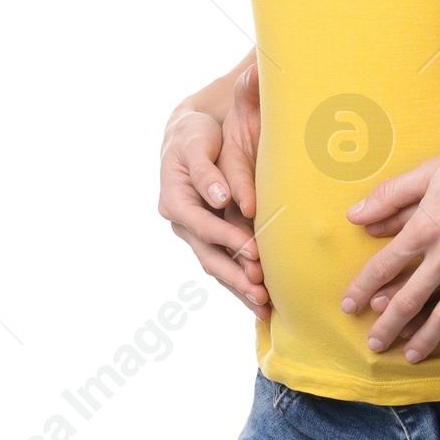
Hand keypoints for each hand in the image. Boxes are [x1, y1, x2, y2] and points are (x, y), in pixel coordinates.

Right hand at [159, 63, 270, 317]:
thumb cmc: (194, 136)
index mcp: (174, 201)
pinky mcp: (210, 235)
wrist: (190, 133)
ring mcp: (196, 232)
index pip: (202, 226)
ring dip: (239, 288)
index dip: (227, 239)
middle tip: (260, 291)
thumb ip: (206, 172)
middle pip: (208, 255)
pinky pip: (225, 263)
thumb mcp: (195, 146)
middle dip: (234, 276)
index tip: (253, 251)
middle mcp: (183, 222)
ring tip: (264, 306)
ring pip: (217, 266)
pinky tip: (260, 300)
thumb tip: (221, 198)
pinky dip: (241, 282)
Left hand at [361, 67, 439, 344]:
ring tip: (413, 356)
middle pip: (411, 297)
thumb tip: (355, 215)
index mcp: (427, 224)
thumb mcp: (436, 168)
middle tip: (375, 345)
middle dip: (389, 326)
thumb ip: (393, 194)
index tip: (349, 306)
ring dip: (427, 338)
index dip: (363, 287)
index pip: (385, 264)